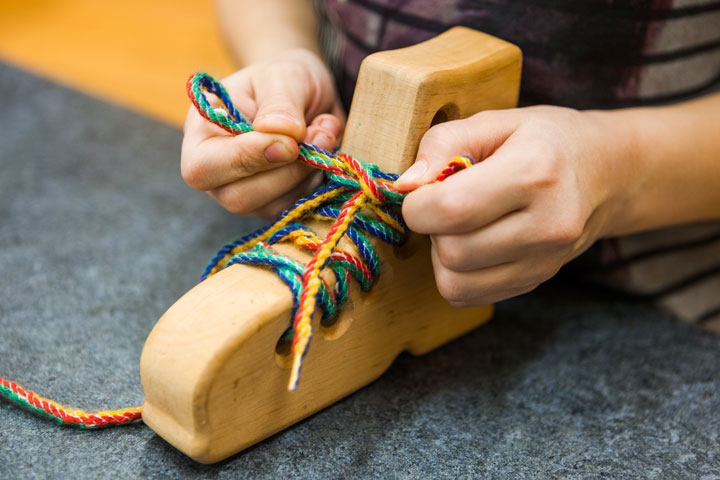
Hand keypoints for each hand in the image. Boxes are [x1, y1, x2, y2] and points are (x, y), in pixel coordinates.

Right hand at [181, 49, 344, 218]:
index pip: (204, 167)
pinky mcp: (276, 205)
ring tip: (323, 132)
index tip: (289, 141)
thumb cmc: (283, 81)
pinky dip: (319, 180)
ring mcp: (246, 195)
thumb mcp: (281, 76)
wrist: (304, 94)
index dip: (247, 159)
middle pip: (237, 198)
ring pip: (273, 207)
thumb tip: (282, 133)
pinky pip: (298, 207)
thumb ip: (280, 102)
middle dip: (286, 171)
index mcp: (200, 137)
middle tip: (317, 135)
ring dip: (308, 173)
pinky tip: (324, 150)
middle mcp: (217, 174)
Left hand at [394, 106, 635, 305]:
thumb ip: (443, 144)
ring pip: (455, 283)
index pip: (451, 209)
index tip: (422, 189)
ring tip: (463, 224)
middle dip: (432, 228)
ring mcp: (545, 262)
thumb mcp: (495, 121)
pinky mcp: (536, 282)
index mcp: (534, 174)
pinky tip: (475, 243)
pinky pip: (468, 296)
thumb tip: (405, 186)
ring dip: (442, 255)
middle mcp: (547, 226)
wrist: (605, 174)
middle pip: (451, 252)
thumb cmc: (543, 141)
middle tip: (448, 203)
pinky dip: (457, 274)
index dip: (417, 204)